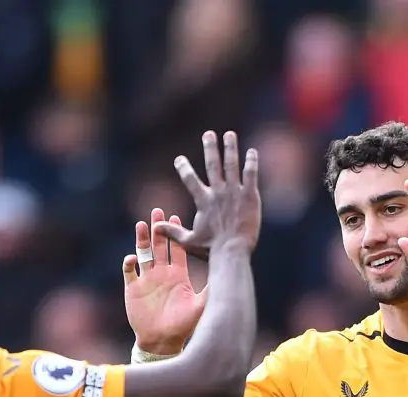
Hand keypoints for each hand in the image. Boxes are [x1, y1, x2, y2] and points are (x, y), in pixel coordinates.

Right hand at [122, 208, 206, 353]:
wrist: (163, 341)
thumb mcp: (200, 305)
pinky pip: (129, 271)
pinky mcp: (133, 288)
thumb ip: (212, 289)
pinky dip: (129, 263)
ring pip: (143, 253)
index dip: (176, 234)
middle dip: (158, 228)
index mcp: (178, 275)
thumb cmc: (183, 326)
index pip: (178, 250)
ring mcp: (147, 280)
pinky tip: (133, 257)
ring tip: (141, 224)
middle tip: (157, 211)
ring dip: (141, 239)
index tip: (177, 219)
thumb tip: (229, 275)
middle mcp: (162, 274)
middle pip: (159, 246)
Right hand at [156, 130, 259, 260]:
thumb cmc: (211, 249)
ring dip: (230, 148)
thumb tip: (155, 227)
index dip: (183, 168)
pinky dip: (251, 162)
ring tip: (229, 134)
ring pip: (232, 164)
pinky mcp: (250, 196)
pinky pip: (251, 174)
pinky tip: (252, 151)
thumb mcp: (189, 241)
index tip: (179, 159)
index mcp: (203, 201)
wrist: (232, 252)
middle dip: (209, 147)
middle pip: (212, 165)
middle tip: (208, 134)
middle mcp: (218, 193)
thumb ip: (172, 231)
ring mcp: (235, 192)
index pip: (190, 179)